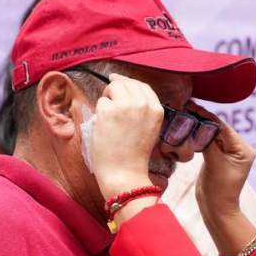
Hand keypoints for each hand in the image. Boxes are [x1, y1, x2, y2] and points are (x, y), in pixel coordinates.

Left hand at [90, 74, 163, 199]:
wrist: (125, 173)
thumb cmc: (134, 156)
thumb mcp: (149, 129)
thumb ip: (143, 110)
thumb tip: (125, 92)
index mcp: (156, 109)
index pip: (143, 86)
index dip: (129, 83)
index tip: (118, 81)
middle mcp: (143, 104)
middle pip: (126, 83)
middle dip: (115, 88)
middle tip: (108, 99)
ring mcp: (126, 106)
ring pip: (112, 87)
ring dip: (107, 99)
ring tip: (108, 118)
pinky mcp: (109, 111)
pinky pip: (101, 102)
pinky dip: (99, 113)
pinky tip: (104, 127)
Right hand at [189, 103, 254, 220]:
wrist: (216, 209)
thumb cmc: (219, 189)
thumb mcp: (214, 163)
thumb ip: (208, 142)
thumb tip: (198, 124)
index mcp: (243, 149)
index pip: (223, 127)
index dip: (207, 117)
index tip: (192, 106)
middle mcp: (238, 149)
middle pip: (218, 129)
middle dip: (202, 120)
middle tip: (186, 107)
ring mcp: (227, 154)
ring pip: (211, 135)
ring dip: (199, 127)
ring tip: (185, 115)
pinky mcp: (217, 158)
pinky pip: (207, 143)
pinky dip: (198, 137)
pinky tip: (187, 129)